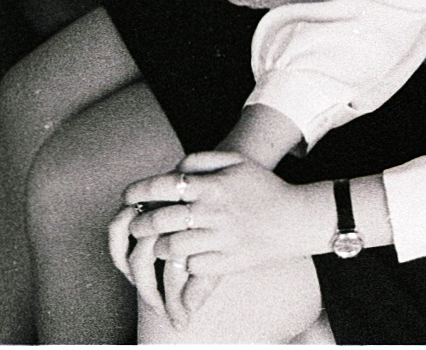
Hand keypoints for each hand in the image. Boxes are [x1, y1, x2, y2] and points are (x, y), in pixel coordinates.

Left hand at [108, 153, 326, 327]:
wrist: (296, 219)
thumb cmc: (264, 187)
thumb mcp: (237, 162)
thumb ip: (203, 159)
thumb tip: (175, 168)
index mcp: (212, 185)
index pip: (163, 186)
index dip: (139, 190)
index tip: (128, 196)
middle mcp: (212, 212)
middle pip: (160, 220)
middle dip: (141, 223)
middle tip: (136, 225)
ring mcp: (219, 239)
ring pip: (171, 247)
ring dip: (158, 246)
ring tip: (157, 244)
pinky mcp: (226, 263)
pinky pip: (191, 267)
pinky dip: (183, 263)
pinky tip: (183, 258)